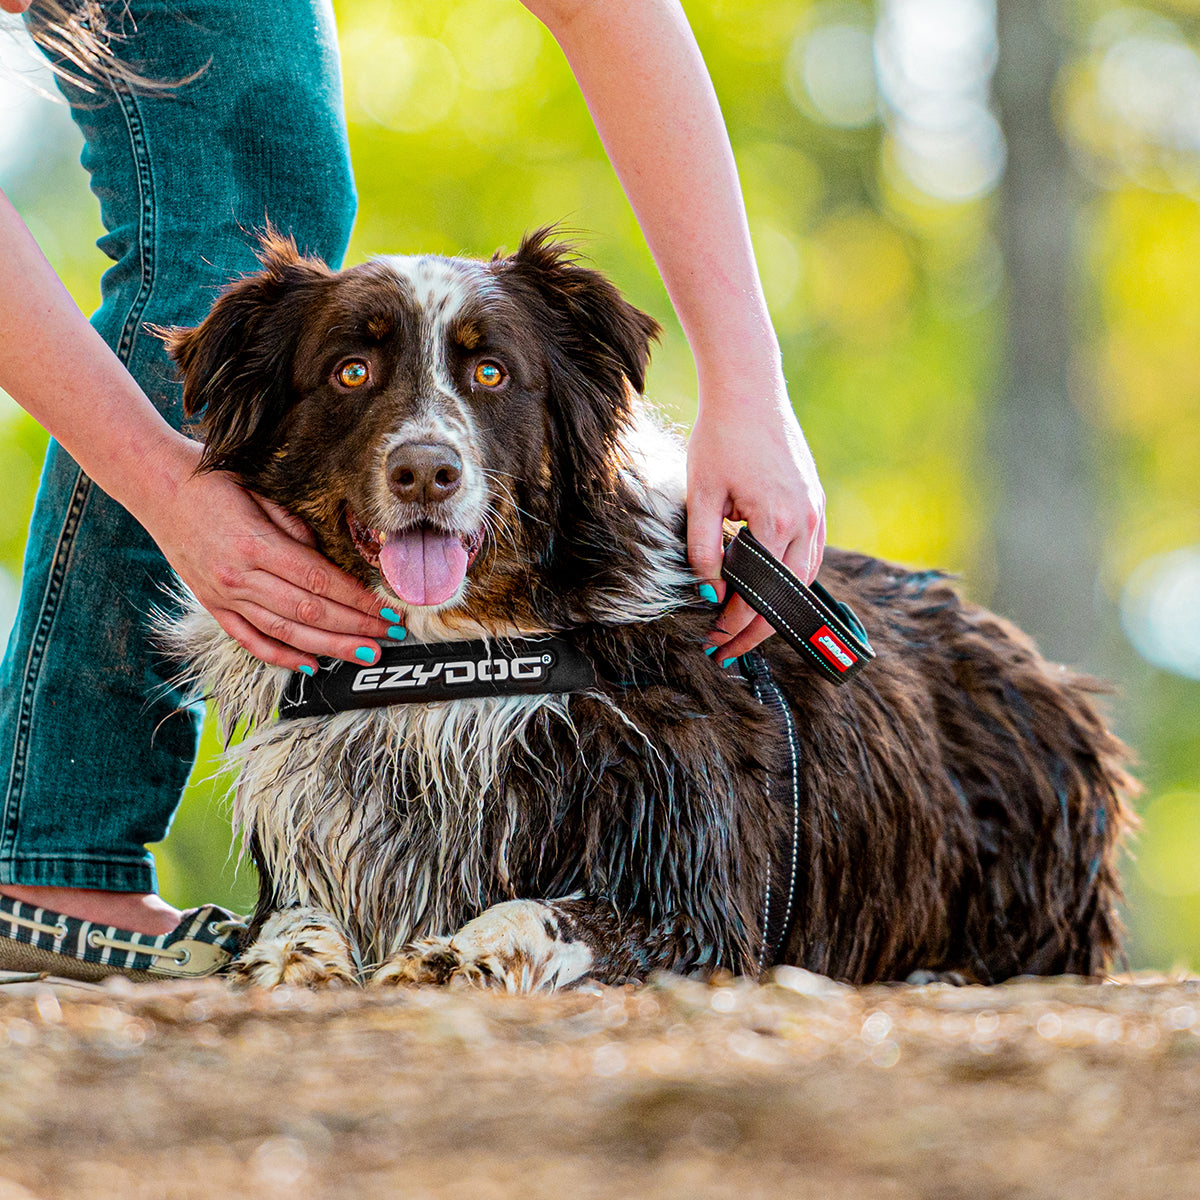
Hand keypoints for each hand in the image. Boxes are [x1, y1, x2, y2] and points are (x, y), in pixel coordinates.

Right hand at [136, 438, 391, 671]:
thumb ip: (296, 526)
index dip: (357, 599)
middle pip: (308, 612)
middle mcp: (238, 576)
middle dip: (355, 626)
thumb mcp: (260, 491)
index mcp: (254, 544)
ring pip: (285, 632)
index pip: (319, 581)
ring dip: (330, 646)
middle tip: (389, 635)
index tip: (387, 608)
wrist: (156, 485)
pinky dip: (281, 656)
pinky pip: (250, 640)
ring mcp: (223, 596)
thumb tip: (330, 558)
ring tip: (365, 653)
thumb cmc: (213, 481)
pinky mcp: (212, 605)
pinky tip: (311, 664)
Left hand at [686, 382, 825, 661]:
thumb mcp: (700, 496)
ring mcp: (815, 511)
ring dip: (779, 605)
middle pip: (787, 595)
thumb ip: (703, 549)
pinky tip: (770, 588)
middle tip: (727, 647)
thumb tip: (710, 593)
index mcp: (775, 521)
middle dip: (756, 627)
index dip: (735, 623)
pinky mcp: (814, 502)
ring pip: (804, 578)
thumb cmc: (719, 438)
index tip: (714, 641)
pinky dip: (791, 578)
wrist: (748, 391)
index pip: (759, 592)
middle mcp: (804, 521)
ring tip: (747, 626)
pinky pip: (809, 553)